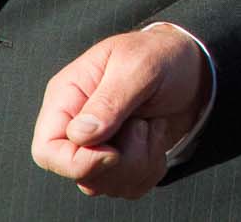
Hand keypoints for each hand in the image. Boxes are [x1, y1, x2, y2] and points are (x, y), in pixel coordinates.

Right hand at [31, 26, 211, 198]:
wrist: (194, 65)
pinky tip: (157, 136)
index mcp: (68, 98)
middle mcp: (77, 125)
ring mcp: (99, 145)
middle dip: (119, 162)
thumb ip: (110, 99)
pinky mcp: (123, 158)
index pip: (47, 150)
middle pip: (77, 174)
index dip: (76, 163)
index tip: (114, 152)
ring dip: (139, 163)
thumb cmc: (162, 54)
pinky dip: (150, 169)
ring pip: (103, 185)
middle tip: (144, 127)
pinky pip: (128, 186)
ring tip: (153, 126)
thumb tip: (81, 135)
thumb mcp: (140, 65)